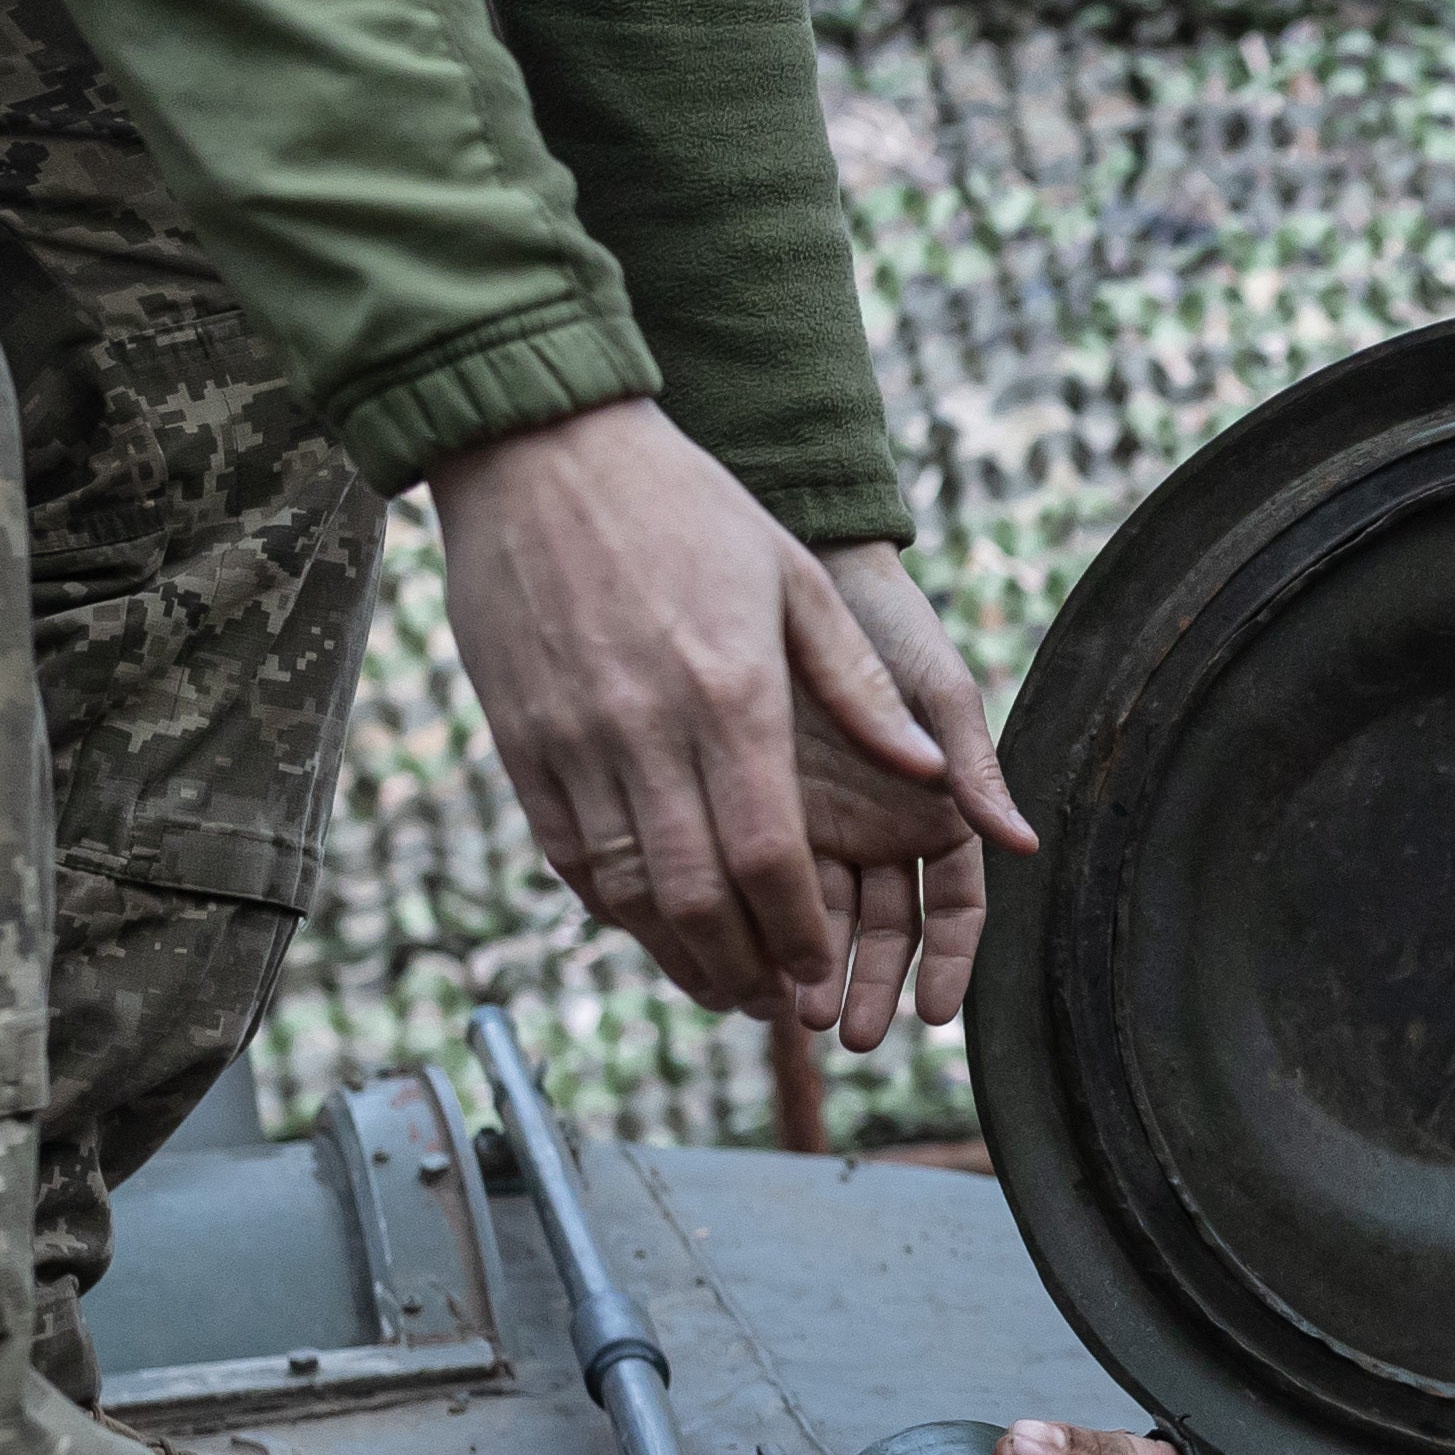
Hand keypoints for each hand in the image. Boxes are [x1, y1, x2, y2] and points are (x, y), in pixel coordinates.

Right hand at [432, 400, 961, 1018]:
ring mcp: (573, 740)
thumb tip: (935, 777)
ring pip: (626, 892)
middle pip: (698, 897)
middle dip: (744, 968)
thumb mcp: (798, 580)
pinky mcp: (519, 741)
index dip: (799, 934)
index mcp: (732, 696)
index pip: (771, 858)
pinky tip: (649, 928)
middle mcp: (648, 730)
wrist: (541, 451)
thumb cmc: (688, 508)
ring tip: (722, 985)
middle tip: (776, 1003)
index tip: (822, 971)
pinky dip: (611, 908)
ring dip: (677, 955)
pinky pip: (566, 855)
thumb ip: (864, 689)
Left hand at [797, 543, 1036, 1050]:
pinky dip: (758, 927)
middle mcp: (880, 831)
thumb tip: (1025, 844)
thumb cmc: (887, 622)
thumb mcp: (939, 692)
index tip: (933, 1016)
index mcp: (938, 813)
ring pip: (820, 919)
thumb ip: (974, 769)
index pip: (953, 911)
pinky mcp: (756, 807)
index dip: (949, 966)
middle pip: (883, 933)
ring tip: (794, 1011)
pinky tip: (746, 960)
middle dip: (868, 987)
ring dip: (811, 971)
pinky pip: (759, 883)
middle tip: (847, 1031)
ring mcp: (819, 824)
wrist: (799, 566)